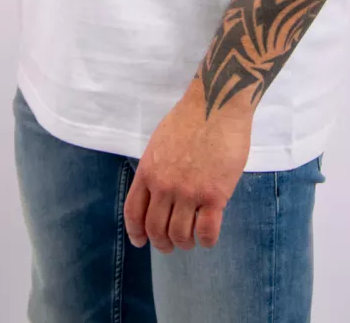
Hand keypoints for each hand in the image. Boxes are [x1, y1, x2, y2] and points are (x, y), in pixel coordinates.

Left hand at [124, 78, 252, 252]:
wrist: (216, 104)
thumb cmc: (191, 118)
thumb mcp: (160, 142)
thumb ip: (156, 169)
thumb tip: (157, 192)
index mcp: (148, 171)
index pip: (133, 212)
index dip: (136, 232)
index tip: (141, 241)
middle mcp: (164, 186)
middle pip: (156, 229)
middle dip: (162, 243)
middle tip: (170, 246)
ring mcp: (188, 192)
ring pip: (180, 235)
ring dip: (185, 243)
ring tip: (191, 240)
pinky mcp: (214, 195)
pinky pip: (207, 232)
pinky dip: (206, 241)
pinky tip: (208, 237)